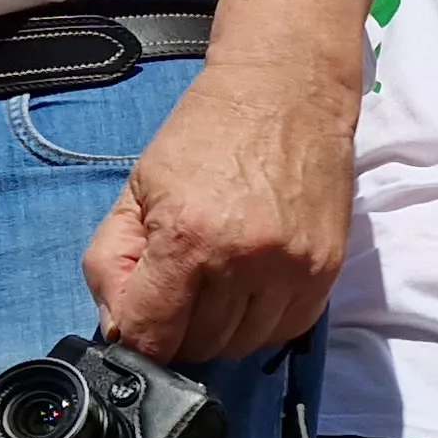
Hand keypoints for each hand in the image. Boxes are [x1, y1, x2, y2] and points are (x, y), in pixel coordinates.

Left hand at [83, 58, 355, 361]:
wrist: (285, 91)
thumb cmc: (207, 134)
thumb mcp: (137, 189)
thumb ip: (111, 262)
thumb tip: (118, 327)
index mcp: (187, 238)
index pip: (151, 336)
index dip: (137, 336)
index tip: (140, 320)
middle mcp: (243, 262)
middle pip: (199, 347)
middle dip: (179, 329)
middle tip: (180, 288)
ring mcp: (292, 271)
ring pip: (244, 345)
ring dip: (223, 327)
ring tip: (219, 281)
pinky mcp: (326, 271)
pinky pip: (286, 330)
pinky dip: (262, 320)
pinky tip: (253, 283)